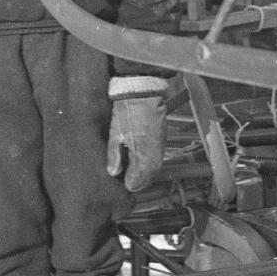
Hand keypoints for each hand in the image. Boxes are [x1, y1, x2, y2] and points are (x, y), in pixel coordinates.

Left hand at [106, 77, 167, 192]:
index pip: (137, 182)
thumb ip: (114, 155)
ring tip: (130, 170)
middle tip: (124, 178)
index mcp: (142, 156)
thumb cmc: (127, 111)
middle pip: (147, 178)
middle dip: (137, 181)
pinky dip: (148, 162)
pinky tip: (138, 158)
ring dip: (143, 173)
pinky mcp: (163, 139)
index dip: (128, 184)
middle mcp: (154, 156)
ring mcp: (160, 147)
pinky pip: (157, 158)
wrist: (143, 91)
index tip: (120, 182)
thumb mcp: (115, 133)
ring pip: (153, 169)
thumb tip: (114, 172)